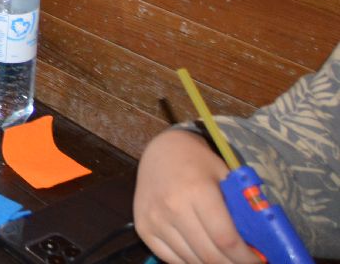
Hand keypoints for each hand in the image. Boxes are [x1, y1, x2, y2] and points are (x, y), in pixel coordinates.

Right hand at [134, 129, 259, 263]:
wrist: (160, 150)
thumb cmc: (199, 163)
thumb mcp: (226, 178)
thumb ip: (241, 210)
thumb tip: (258, 246)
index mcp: (197, 191)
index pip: (226, 240)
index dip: (246, 258)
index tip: (259, 261)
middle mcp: (172, 207)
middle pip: (209, 255)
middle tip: (244, 262)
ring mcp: (154, 220)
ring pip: (191, 261)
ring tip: (226, 259)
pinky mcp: (143, 228)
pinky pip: (171, 259)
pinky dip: (191, 262)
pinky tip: (203, 256)